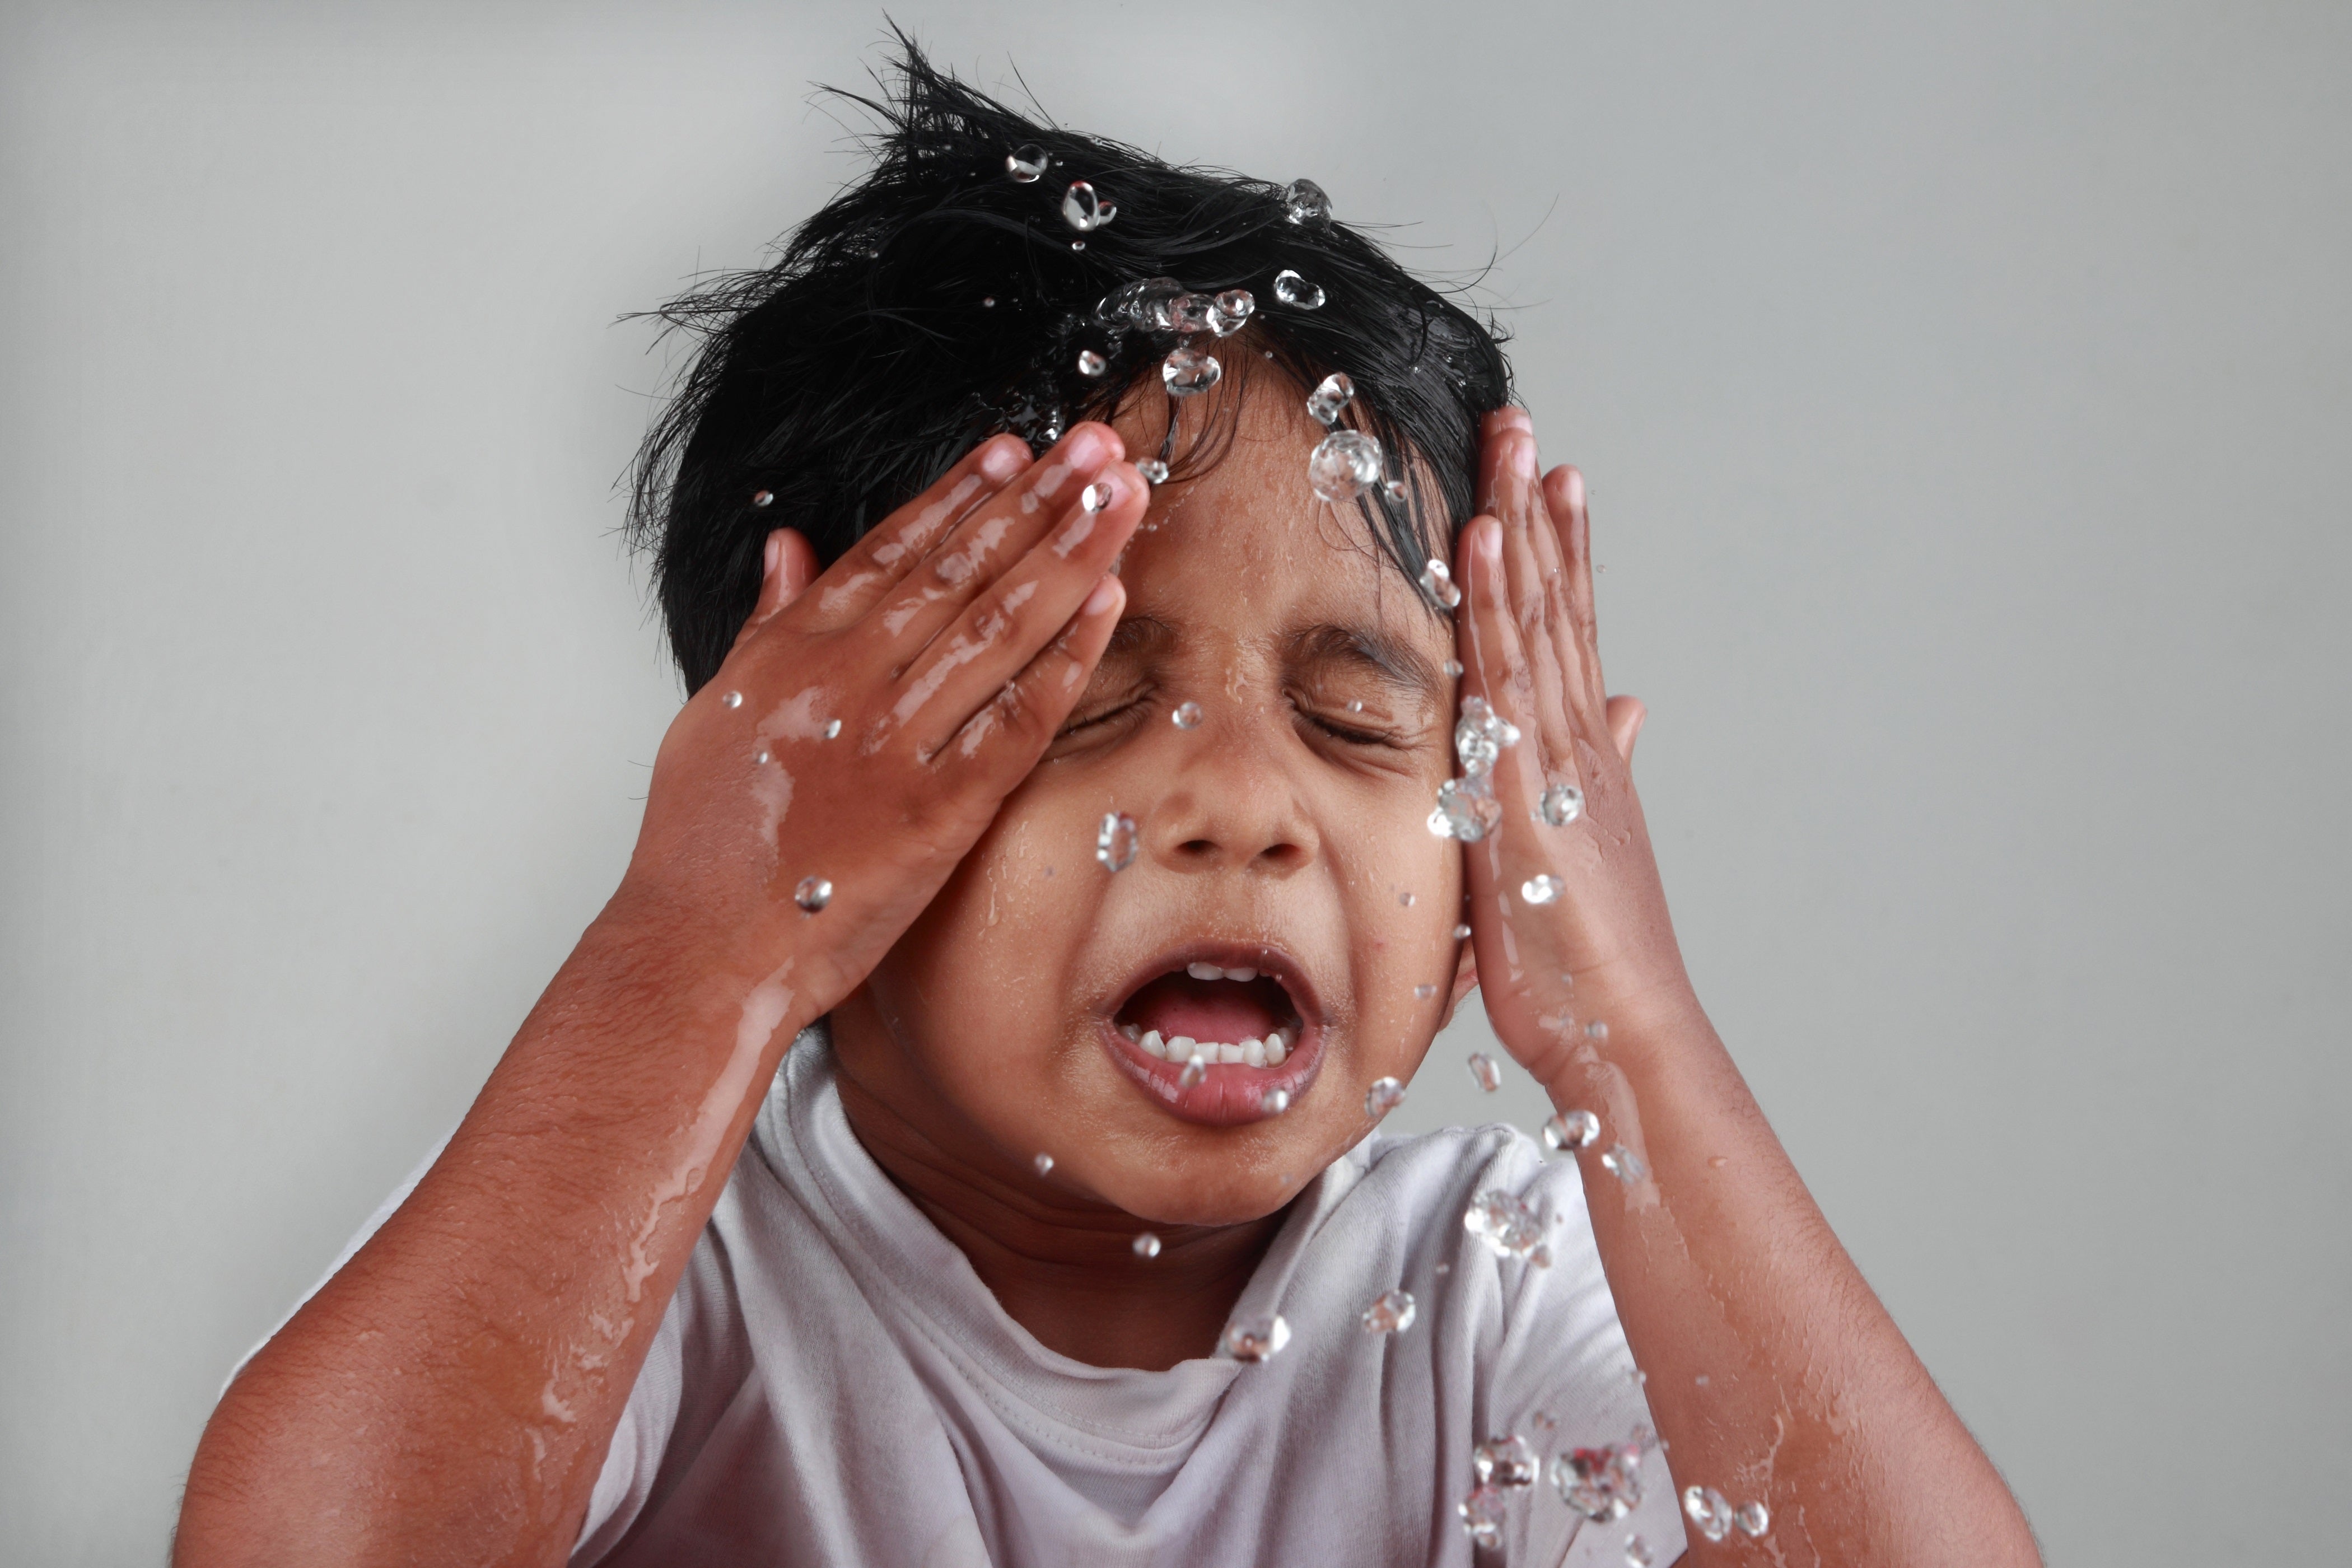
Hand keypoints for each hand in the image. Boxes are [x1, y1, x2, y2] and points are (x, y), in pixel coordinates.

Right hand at [614, 423, 1143, 1013]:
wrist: (698, 949)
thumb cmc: (703, 845)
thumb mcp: (717, 709)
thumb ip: (765, 623)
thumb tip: (789, 545)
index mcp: (792, 653)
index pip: (892, 553)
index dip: (960, 495)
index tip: (1013, 449)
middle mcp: (848, 683)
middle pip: (960, 571)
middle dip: (1034, 499)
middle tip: (1095, 445)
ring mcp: (897, 744)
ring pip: (999, 625)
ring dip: (1067, 552)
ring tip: (1118, 493)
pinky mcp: (939, 810)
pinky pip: (1019, 719)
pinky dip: (1067, 657)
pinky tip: (1107, 600)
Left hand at [1451, 409, 1692, 1086]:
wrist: (1624, 1031)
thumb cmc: (1591, 963)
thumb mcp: (1579, 853)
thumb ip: (1593, 774)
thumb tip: (1627, 713)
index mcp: (1583, 755)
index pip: (1566, 630)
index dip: (1556, 552)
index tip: (1546, 479)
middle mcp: (1578, 738)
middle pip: (1553, 600)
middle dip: (1535, 509)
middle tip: (1521, 423)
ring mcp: (1557, 755)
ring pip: (1534, 616)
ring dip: (1517, 524)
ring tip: (1511, 444)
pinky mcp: (1528, 781)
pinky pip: (1503, 671)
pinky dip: (1492, 600)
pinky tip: (1479, 539)